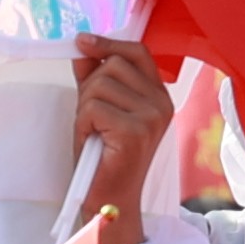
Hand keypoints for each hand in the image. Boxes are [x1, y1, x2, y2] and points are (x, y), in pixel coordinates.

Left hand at [70, 38, 171, 243]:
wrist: (111, 202)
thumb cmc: (105, 159)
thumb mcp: (99, 110)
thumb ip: (95, 79)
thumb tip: (83, 47)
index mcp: (159, 96)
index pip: (137, 52)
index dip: (109, 43)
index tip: (83, 41)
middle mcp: (161, 103)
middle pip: (113, 65)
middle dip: (90, 87)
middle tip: (90, 117)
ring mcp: (151, 117)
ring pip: (99, 85)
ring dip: (85, 109)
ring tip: (93, 133)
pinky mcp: (136, 131)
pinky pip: (93, 107)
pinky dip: (83, 123)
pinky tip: (93, 142)